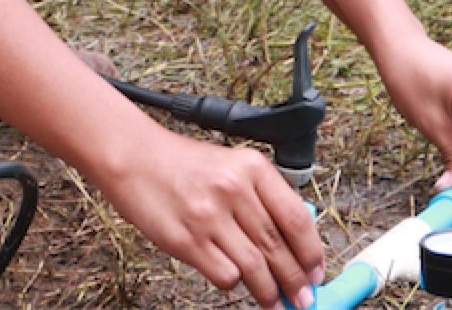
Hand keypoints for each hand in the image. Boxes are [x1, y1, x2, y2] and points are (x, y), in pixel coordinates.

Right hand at [103, 129, 324, 308]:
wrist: (135, 158)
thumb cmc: (185, 165)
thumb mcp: (233, 166)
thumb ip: (262, 198)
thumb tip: (293, 243)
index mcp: (252, 167)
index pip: (296, 217)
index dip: (311, 251)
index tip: (317, 270)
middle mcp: (234, 190)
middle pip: (277, 246)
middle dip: (295, 279)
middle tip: (304, 298)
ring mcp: (209, 216)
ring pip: (253, 267)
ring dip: (268, 292)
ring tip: (275, 303)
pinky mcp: (185, 240)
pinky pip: (224, 274)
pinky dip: (233, 283)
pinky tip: (234, 281)